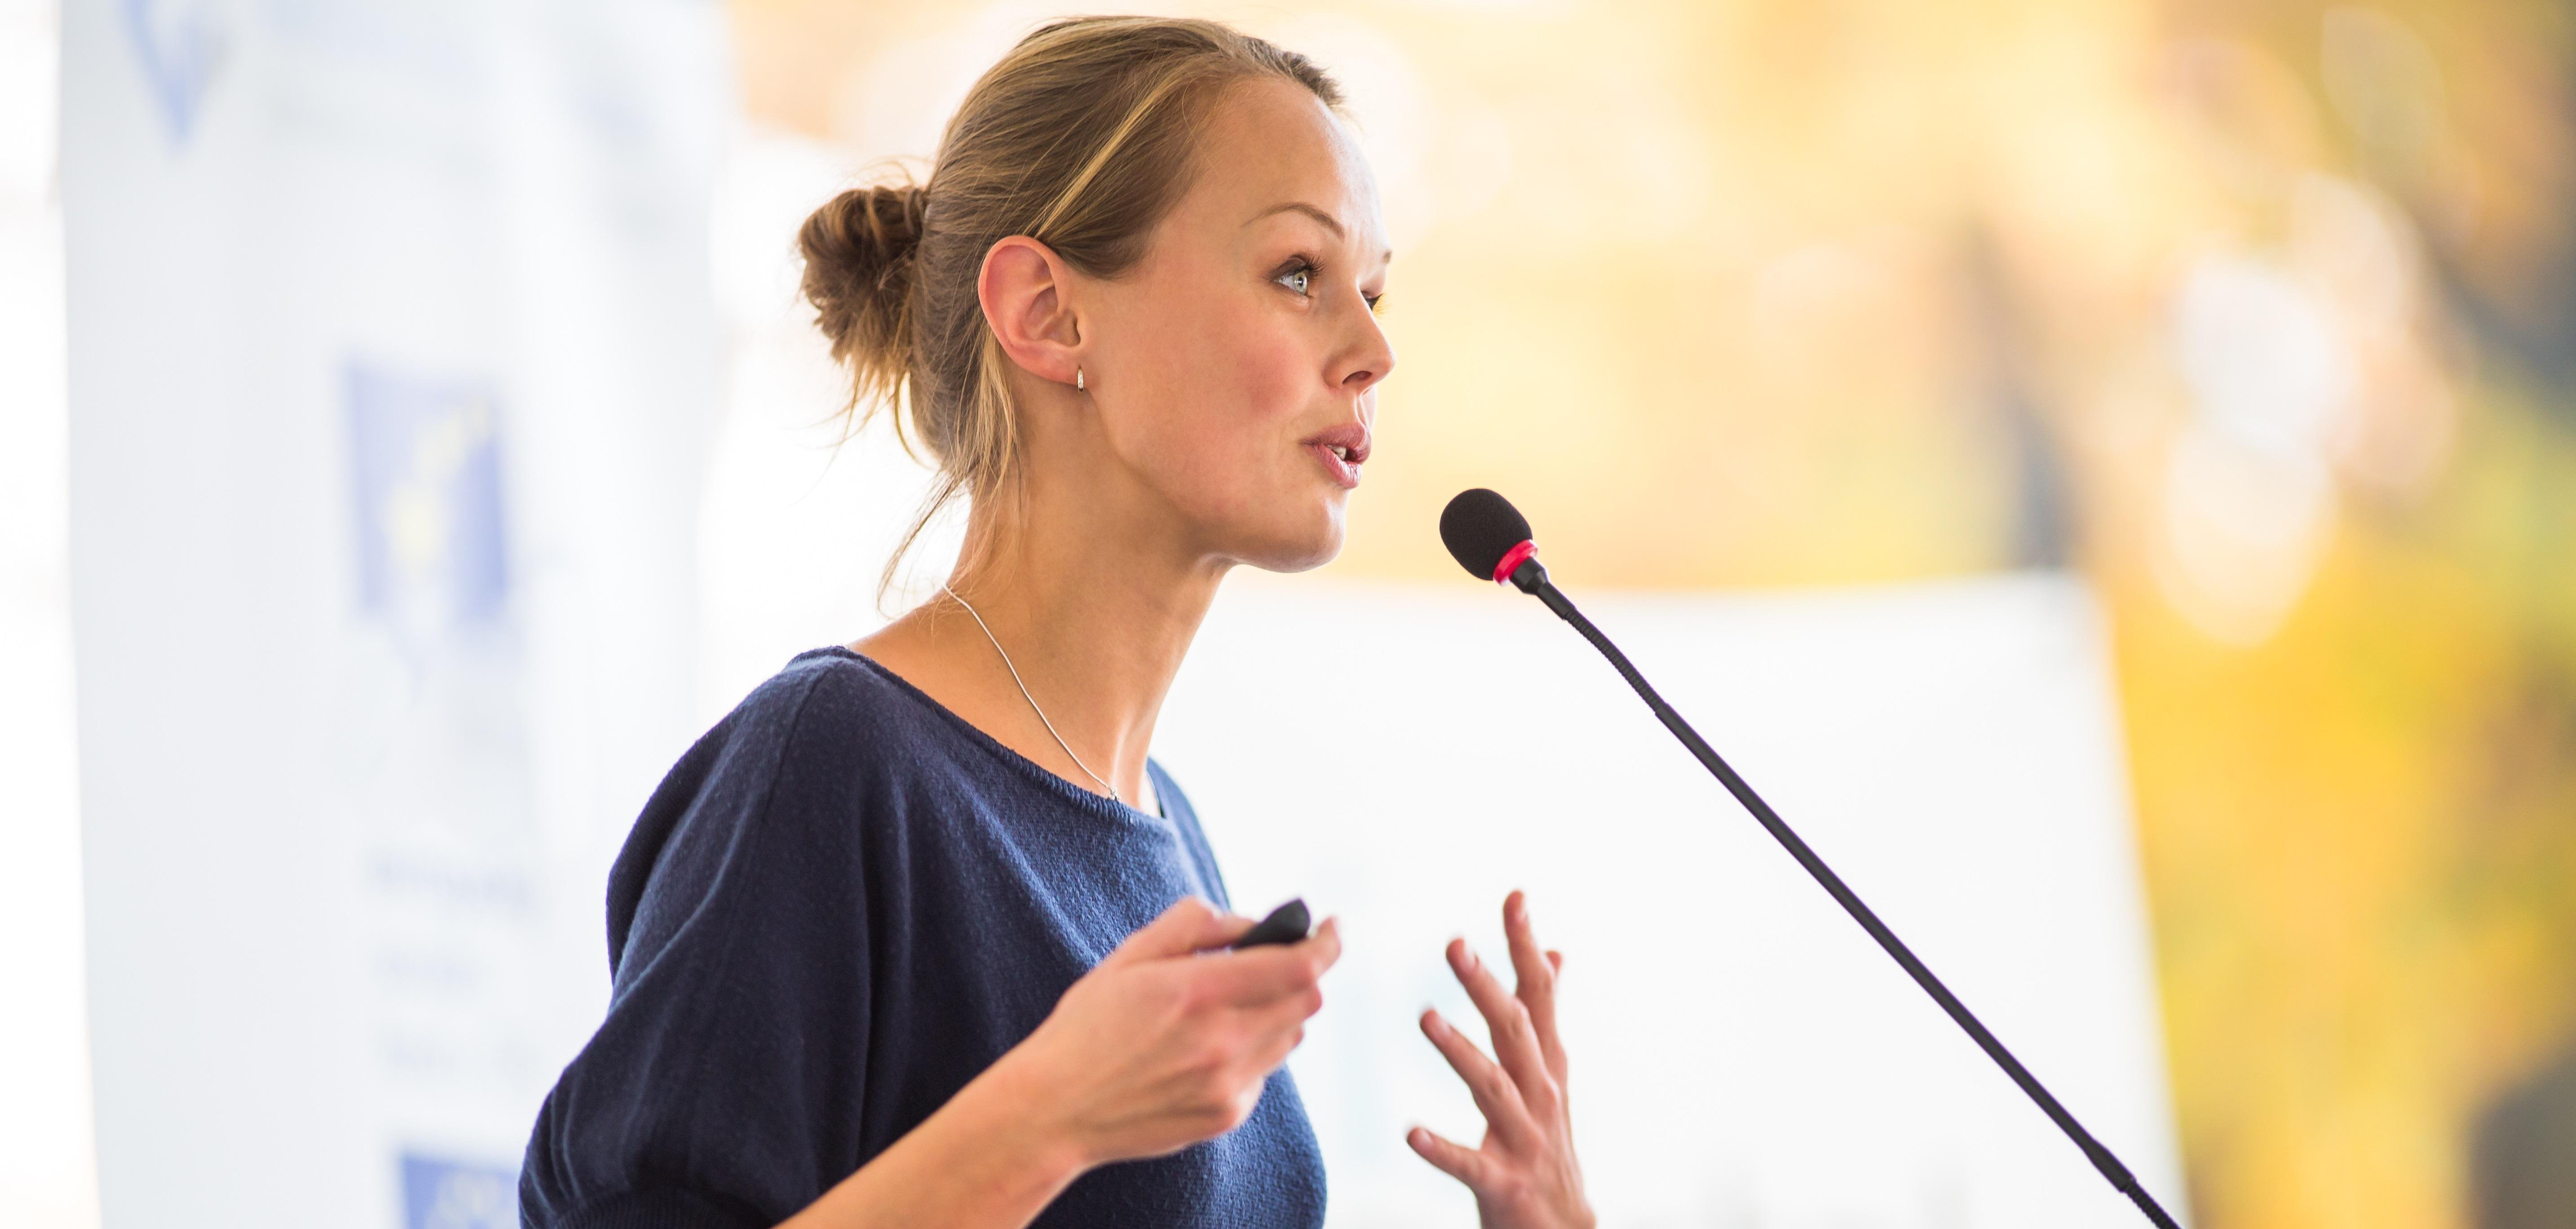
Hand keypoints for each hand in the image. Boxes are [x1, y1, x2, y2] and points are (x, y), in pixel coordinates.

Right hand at [998, 896, 1340, 1168]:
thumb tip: (1248, 923)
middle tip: (1275, 961)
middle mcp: (1222, 1041)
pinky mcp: (1227, 1114)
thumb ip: (1194, 925)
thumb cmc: (1087, 1026)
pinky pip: (1265, 1071)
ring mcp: (1228, 1084)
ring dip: (1277, 1011)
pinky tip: (1207, 1049)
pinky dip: (1252, 1050)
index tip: (1333, 926)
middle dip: (1300, 973)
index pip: (1299, 966)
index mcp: (1198, 991)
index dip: (1327, 942)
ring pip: (1290, 1036)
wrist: (1056, 1108)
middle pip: (1306, 1000)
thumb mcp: (1130, 956)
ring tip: (1228, 1007)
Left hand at [1409, 890, 1593, 1228]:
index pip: (1539, 996)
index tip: (1514, 898)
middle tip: (1455, 944)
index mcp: (1547, 1066)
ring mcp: (1525, 1140)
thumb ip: (1546, 1014)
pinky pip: (1469, 1164)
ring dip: (1461, 1052)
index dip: (1525, 947)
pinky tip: (1411, 1133)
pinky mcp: (1503, 1184)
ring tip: (1427, 1018)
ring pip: (1494, 1088)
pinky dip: (1442, 1148)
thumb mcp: (1551, 1074)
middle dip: (1487, 986)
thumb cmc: (1547, 1145)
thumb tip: (1554, 952)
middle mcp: (1542, 1095)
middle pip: (1515, 1031)